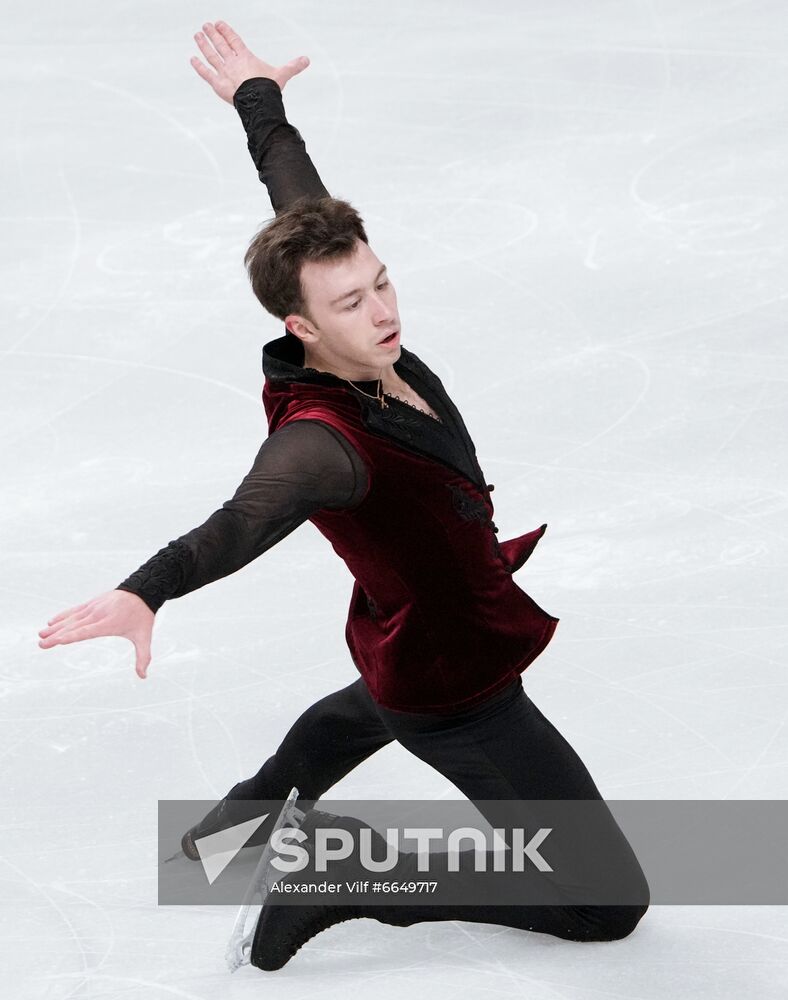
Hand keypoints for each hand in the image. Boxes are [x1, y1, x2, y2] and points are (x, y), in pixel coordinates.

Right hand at [38, 590, 155, 678]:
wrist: (143, 591)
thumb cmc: (142, 616)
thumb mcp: (144, 637)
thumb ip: (143, 657)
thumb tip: (143, 676)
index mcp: (109, 623)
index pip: (87, 631)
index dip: (72, 636)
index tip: (58, 641)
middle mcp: (98, 614)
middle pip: (74, 626)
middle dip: (57, 636)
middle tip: (41, 644)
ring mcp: (94, 607)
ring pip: (71, 618)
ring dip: (56, 627)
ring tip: (41, 634)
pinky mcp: (92, 603)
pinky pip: (74, 610)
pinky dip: (62, 616)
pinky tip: (51, 622)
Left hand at [190, 20, 309, 103]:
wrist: (258, 101)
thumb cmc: (269, 88)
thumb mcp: (282, 75)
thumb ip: (292, 66)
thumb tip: (307, 60)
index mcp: (246, 57)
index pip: (234, 40)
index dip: (226, 31)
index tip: (219, 23)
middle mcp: (232, 62)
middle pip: (220, 44)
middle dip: (212, 34)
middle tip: (205, 26)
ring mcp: (224, 72)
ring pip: (211, 55)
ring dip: (203, 44)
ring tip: (197, 35)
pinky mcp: (218, 84)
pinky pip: (206, 73)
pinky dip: (199, 66)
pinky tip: (192, 59)